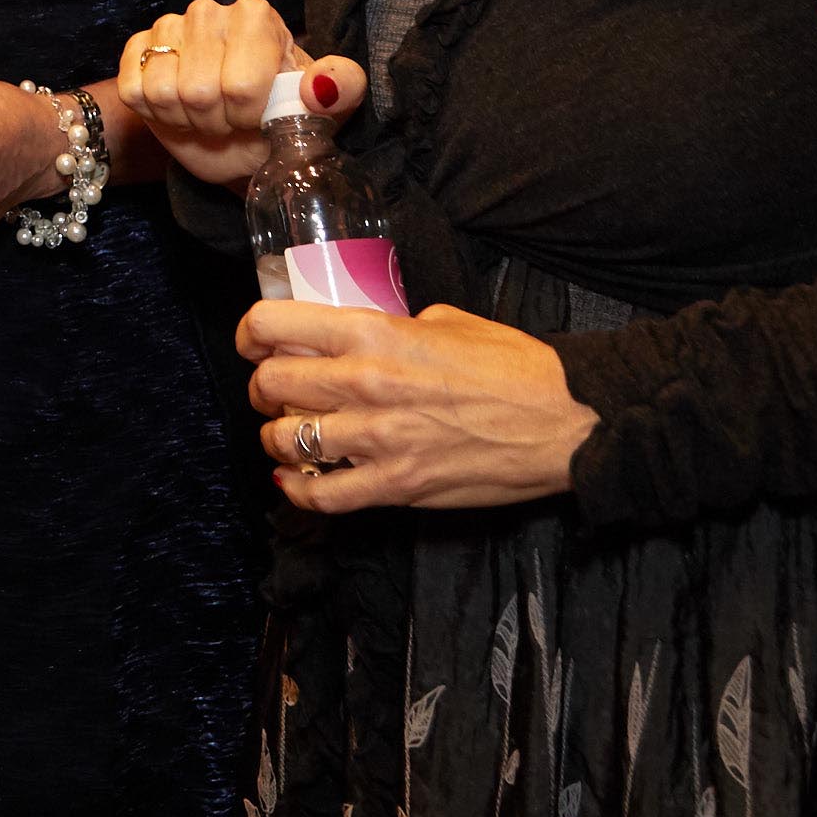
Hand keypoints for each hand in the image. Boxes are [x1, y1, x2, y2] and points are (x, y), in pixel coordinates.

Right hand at [118, 0, 363, 187]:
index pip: (242, 83)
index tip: (262, 116)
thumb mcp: (328, 109)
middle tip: (232, 120)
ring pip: (163, 92)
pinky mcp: (137, 48)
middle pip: (198, 89)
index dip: (250, 114)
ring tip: (207, 116)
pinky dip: (156, 115)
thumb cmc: (285, 118)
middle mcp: (208, 12)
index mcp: (256, 16)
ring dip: (186, 120)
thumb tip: (317, 87)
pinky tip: (178, 111)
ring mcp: (168, 27)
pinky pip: (134, 91)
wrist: (243, 139)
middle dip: (217, 121)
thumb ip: (340, 89)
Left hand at [239, 300, 597, 511]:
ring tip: (289, 435)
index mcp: (375, 332)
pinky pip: (323, 495)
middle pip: (269, 386)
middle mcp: (366, 382)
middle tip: (276, 392)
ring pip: (286, 440)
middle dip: (262, 388)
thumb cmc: (515, 366)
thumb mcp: (447, 321)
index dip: (250, 333)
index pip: (274, 326)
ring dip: (278, 438)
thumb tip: (360, 336)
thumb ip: (393, 327)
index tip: (254, 342)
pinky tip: (294, 482)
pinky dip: (297, 491)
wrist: (565, 421)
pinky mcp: (397, 486)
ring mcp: (378, 439)